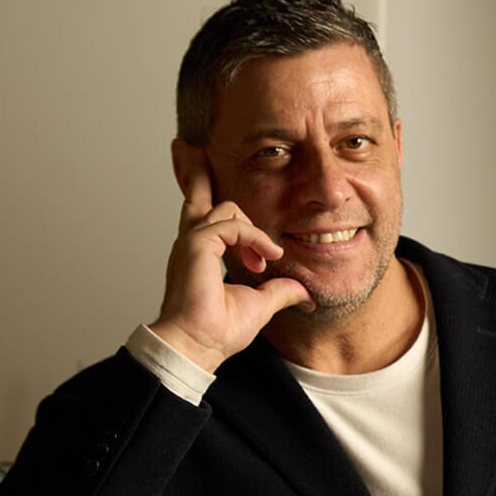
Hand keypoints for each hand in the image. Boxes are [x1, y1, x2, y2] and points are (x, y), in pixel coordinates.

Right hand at [149, 157, 311, 372]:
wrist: (197, 347)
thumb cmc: (216, 331)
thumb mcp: (260, 304)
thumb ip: (280, 291)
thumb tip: (303, 291)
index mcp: (200, 253)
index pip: (204, 216)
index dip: (215, 203)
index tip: (244, 222)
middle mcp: (192, 243)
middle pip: (196, 195)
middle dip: (198, 171)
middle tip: (193, 149)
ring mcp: (192, 242)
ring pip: (226, 207)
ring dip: (253, 229)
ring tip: (267, 257)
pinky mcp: (197, 245)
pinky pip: (232, 224)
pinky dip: (254, 237)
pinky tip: (266, 256)